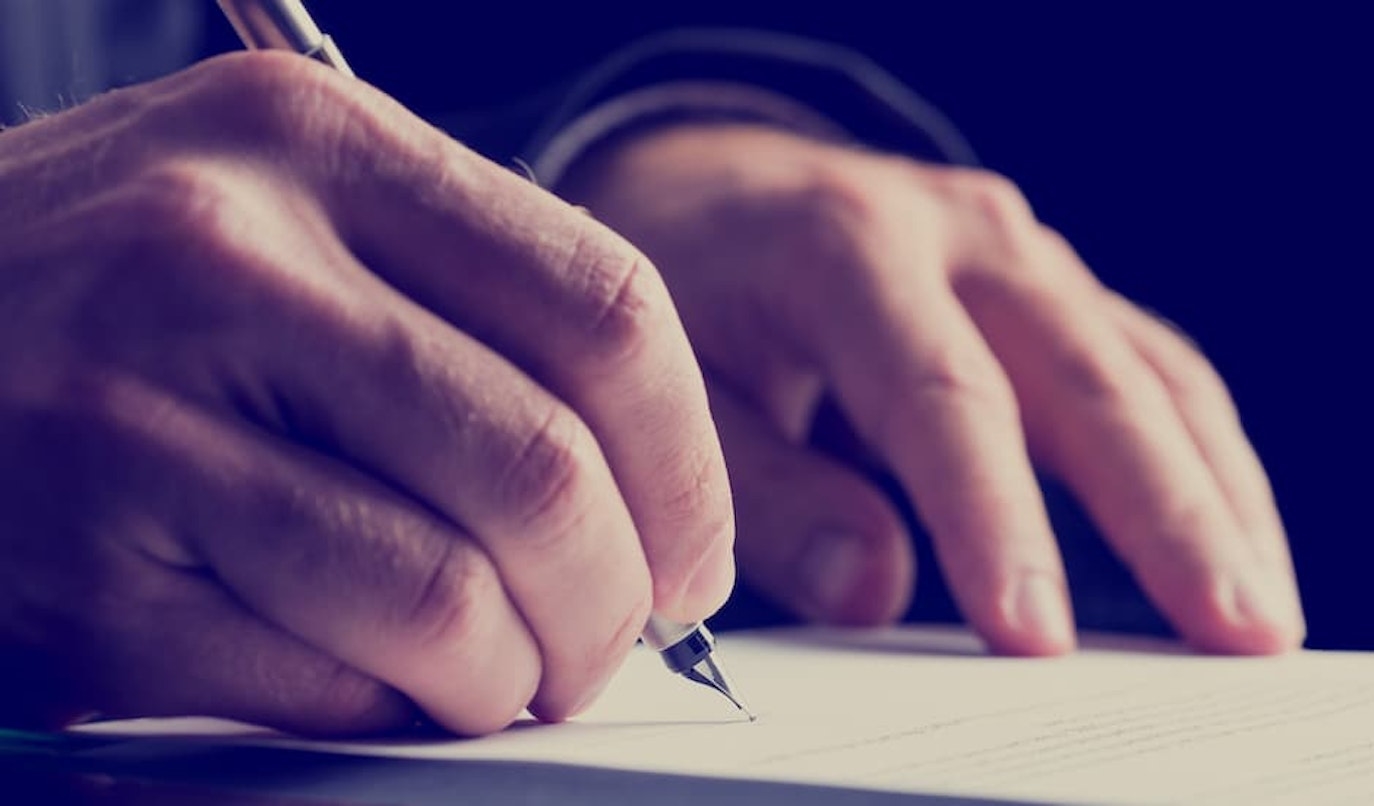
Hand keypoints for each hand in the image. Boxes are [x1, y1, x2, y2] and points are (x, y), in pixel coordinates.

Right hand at [0, 53, 732, 735]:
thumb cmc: (99, 287)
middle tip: (608, 641)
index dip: (689, 462)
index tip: (691, 547)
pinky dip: (388, 706)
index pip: (606, 306)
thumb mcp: (277, 210)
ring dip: (515, 675)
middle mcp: (223, 256)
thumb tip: (656, 486)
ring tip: (499, 675)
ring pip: (450, 596)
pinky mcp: (80, 579)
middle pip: (547, 469)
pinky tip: (370, 677)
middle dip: (620, 598)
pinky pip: (323, 682)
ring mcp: (133, 417)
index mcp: (314, 141)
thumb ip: (459, 304)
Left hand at [557, 124, 1302, 655]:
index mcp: (849, 244)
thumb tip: (874, 590)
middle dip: (1168, 517)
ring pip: (1153, 377)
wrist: (715, 184)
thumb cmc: (687, 291)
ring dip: (1216, 502)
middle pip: (1090, 378)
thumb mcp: (677, 382)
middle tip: (1226, 633)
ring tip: (1262, 622)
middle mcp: (966, 236)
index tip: (1032, 635)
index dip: (992, 518)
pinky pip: (1164, 379)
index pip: (941, 392)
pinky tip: (1243, 557)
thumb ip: (764, 488)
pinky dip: (1211, 471)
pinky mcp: (1070, 299)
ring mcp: (1034, 261)